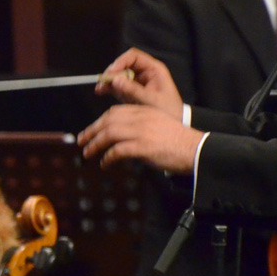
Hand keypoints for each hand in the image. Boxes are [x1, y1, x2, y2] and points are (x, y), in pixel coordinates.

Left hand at [78, 104, 202, 173]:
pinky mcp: (143, 146)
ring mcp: (142, 131)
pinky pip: (117, 151)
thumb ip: (139, 127)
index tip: (90, 130)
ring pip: (109, 134)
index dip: (99, 121)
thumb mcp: (157, 125)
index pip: (115, 111)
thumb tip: (119, 139)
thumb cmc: (176, 141)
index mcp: (145, 111)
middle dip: (91, 131)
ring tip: (87, 154)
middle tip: (81, 142)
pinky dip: (107, 158)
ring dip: (95, 145)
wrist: (195, 149)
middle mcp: (142, 118)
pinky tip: (105, 164)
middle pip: (108, 121)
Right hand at [95, 47, 182, 116]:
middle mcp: (144, 73)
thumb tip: (115, 80)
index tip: (112, 72)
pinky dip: (108, 88)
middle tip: (103, 81)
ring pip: (118, 75)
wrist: (174, 122)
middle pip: (124, 64)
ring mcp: (136, 82)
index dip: (121, 61)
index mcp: (153, 70)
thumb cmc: (167, 110)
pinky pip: (117, 86)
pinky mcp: (130, 92)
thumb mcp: (151, 100)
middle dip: (112, 72)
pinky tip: (100, 91)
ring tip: (100, 88)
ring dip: (108, 80)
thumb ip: (133, 90)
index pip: (134, 56)